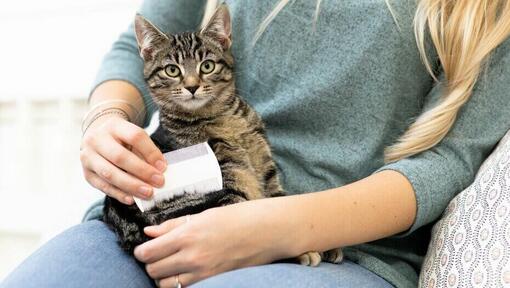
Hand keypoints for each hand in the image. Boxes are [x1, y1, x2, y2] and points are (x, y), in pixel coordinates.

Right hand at [80, 115, 165, 203]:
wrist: (97, 137)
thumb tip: (159, 170)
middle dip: (142, 171)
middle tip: (159, 182)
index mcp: (114, 126)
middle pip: (120, 157)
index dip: (151, 152)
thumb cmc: (121, 139)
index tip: (163, 166)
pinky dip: (119, 194)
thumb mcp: (132, 137)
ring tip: (148, 193)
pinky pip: (103, 186)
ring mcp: (88, 157)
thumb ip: (145, 152)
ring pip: (109, 173)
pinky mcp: (86, 173)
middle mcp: (97, 139)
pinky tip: (132, 199)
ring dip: (131, 185)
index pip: (135, 136)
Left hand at [134, 199, 297, 286]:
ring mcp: (203, 273)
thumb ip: (173, 225)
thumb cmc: (238, 218)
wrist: (268, 231)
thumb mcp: (203, 215)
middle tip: (157, 255)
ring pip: (165, 285)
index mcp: (188, 235)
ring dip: (163, 277)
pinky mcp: (213, 282)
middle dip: (150, 264)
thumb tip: (149, 232)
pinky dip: (179, 284)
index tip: (144, 248)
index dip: (141, 251)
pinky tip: (185, 273)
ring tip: (171, 265)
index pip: (148, 253)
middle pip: (153, 271)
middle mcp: (192, 257)